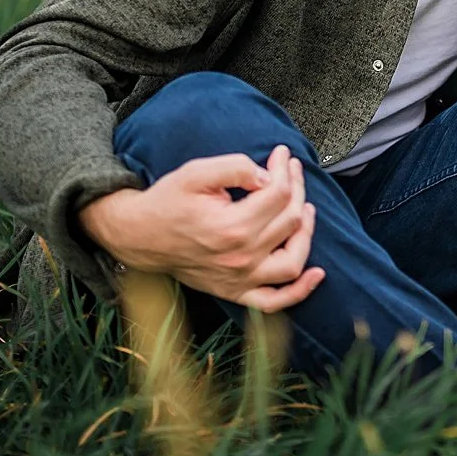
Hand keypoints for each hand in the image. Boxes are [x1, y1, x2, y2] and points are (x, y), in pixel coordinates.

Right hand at [79, 144, 325, 311]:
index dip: (284, 168)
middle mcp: (240, 257)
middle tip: (290, 170)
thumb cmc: (168, 202)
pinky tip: (317, 273)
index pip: (278, 193)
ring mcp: (239, 279)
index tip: (281, 154)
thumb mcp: (197, 172)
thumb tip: (268, 177)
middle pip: (289, 219)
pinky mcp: (235, 292)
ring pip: (293, 260)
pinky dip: (299, 291)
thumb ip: (236, 167)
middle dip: (296, 188)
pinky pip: (274, 301)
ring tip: (305, 209)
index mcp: (231, 226)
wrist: (140, 236)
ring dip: (306, 232)